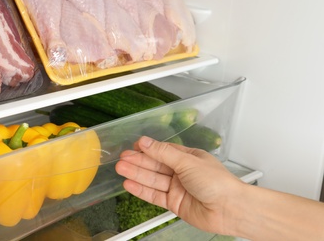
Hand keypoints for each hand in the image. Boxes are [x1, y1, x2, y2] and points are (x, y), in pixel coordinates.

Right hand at [115, 136, 245, 234]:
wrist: (229, 209)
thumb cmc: (217, 183)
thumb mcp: (187, 162)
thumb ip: (164, 153)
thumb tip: (147, 142)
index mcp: (188, 158)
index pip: (163, 151)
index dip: (148, 149)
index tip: (134, 146)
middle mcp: (182, 172)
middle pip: (155, 165)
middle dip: (138, 161)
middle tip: (122, 158)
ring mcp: (177, 188)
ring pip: (152, 180)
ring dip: (136, 174)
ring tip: (121, 169)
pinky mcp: (174, 203)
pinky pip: (154, 195)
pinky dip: (141, 190)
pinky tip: (130, 184)